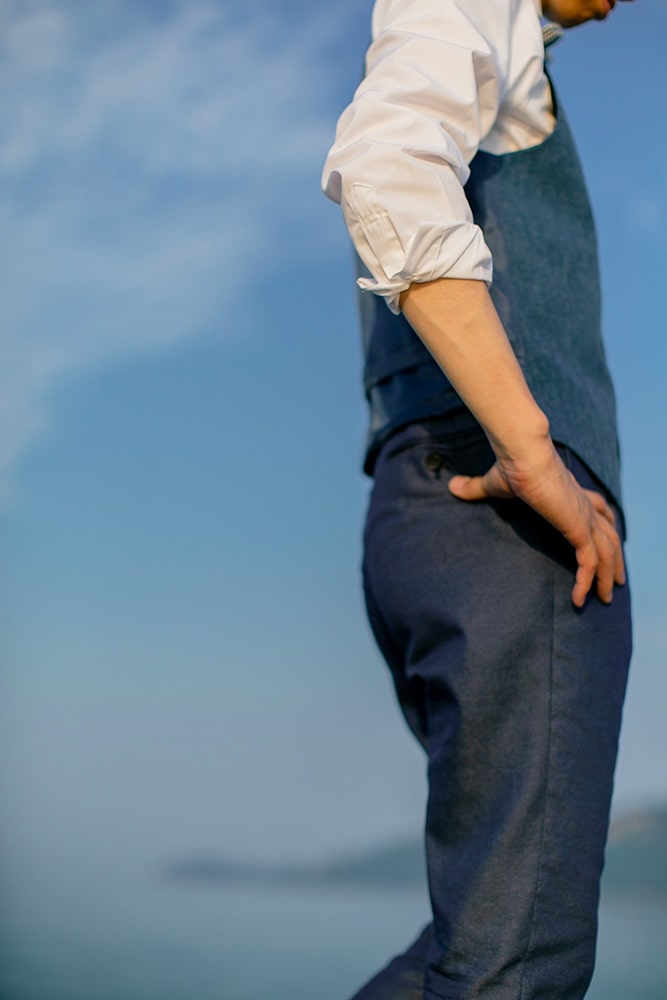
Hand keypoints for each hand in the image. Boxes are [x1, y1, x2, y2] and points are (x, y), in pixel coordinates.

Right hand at [448, 443, 624, 607]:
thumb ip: (475, 488)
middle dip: (615, 558)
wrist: (522, 456)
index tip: (605, 542)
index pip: (598, 508)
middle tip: (615, 581)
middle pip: (610, 533)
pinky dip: (586, 582)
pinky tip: (579, 599)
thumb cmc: (511, 466)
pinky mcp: (578, 528)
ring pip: (608, 552)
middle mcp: (583, 505)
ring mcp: (584, 517)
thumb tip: (452, 486)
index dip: (604, 525)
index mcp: (571, 492)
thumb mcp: (492, 483)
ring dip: (607, 576)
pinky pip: (589, 563)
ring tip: (605, 597)